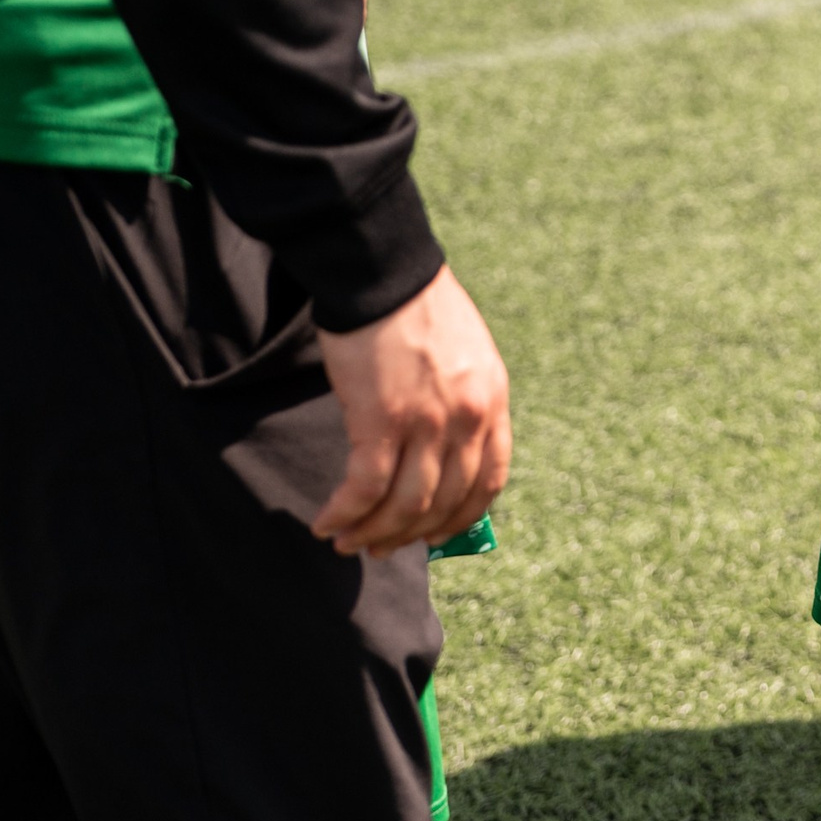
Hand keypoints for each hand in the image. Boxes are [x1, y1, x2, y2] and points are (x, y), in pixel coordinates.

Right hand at [313, 266, 512, 555]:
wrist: (381, 272)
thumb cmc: (416, 309)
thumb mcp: (466, 357)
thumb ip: (465, 402)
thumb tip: (446, 452)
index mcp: (493, 402)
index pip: (489, 481)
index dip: (461, 518)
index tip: (435, 535)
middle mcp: (468, 418)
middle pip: (444, 502)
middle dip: (409, 535)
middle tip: (379, 548)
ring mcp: (427, 421)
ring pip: (404, 504)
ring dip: (372, 532)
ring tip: (345, 542)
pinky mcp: (380, 419)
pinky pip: (364, 486)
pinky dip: (344, 513)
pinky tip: (326, 523)